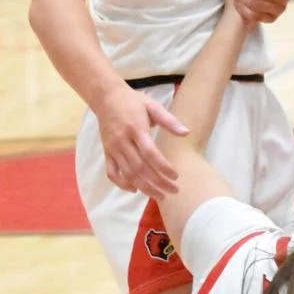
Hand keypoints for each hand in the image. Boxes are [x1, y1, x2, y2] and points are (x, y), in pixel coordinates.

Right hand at [96, 84, 188, 198]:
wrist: (106, 98)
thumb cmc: (133, 102)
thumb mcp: (153, 106)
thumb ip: (169, 120)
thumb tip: (186, 132)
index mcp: (136, 129)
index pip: (150, 153)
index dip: (163, 167)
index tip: (176, 176)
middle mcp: (123, 141)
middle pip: (140, 168)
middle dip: (158, 182)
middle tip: (174, 191)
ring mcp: (113, 148)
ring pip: (127, 173)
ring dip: (144, 187)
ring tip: (160, 195)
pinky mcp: (106, 153)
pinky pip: (111, 173)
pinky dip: (122, 184)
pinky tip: (135, 190)